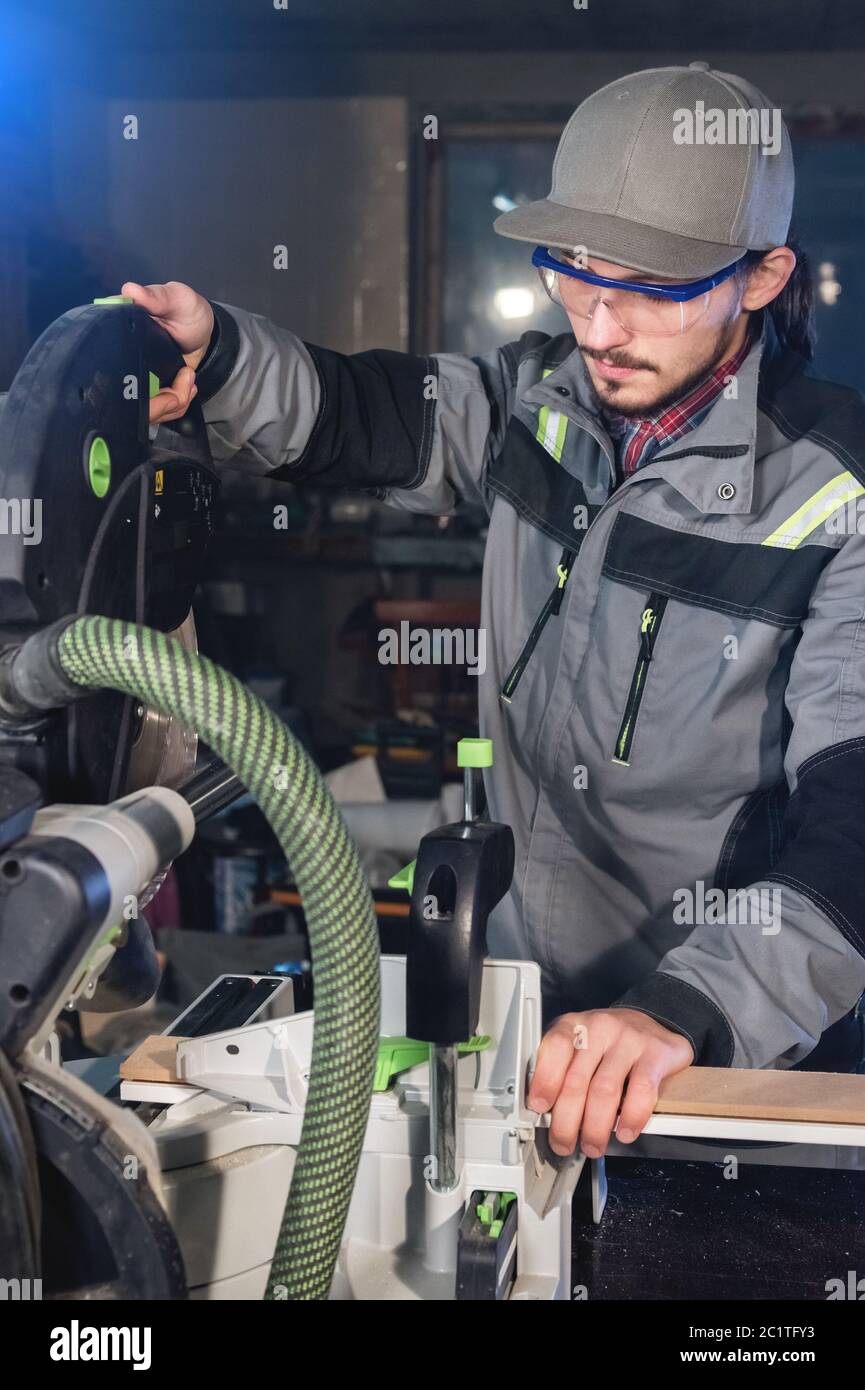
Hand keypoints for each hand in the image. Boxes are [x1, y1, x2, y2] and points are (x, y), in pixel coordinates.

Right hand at [121, 280, 214, 424]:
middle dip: (159, 400)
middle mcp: (120, 356)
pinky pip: (153, 411)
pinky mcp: (146, 390)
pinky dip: (174, 406)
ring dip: (170, 403)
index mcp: (119, 330)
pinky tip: (187, 389)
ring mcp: (132, 376)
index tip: (153, 375)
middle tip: (186, 380)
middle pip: (123, 394)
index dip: (122, 375)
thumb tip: (129, 290)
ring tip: (189, 381)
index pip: (104, 357)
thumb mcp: (177, 298)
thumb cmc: (188, 310)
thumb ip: (158, 296)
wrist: (204, 333)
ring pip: (141, 408)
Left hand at [527, 1007, 693, 1157]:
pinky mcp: (656, 1054)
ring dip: (596, 1127)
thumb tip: (545, 1112)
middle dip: (567, 1121)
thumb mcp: (576, 1045)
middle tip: (564, 1144)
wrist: (650, 1025)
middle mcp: (600, 1028)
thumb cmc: (606, 1042)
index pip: (555, 1048)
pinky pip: (641, 1091)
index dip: (545, 1080)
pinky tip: (625, 1132)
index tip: (540, 1107)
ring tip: (593, 1145)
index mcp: (573, 1025)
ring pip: (605, 1090)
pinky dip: (631, 1117)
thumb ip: (560, 1072)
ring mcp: (629, 1039)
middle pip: (577, 1079)